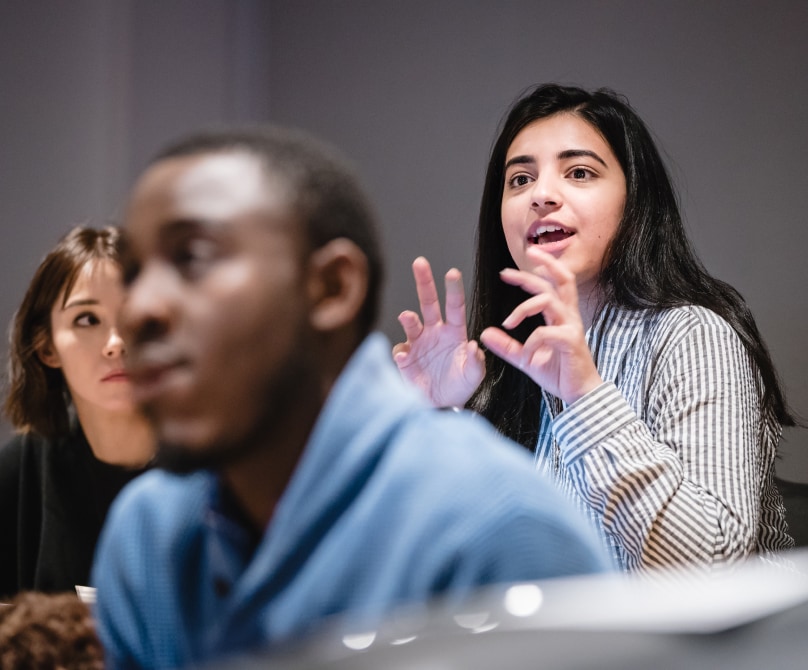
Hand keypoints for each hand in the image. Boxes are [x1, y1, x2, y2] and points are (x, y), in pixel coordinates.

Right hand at [393, 256, 485, 406]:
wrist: (441, 405)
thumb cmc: (460, 386)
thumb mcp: (474, 375)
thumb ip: (475, 361)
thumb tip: (473, 345)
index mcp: (454, 332)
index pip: (455, 306)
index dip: (453, 289)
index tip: (452, 272)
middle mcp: (435, 332)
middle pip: (428, 302)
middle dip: (424, 282)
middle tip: (420, 262)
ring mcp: (418, 343)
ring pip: (411, 323)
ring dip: (409, 318)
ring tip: (407, 317)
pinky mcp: (406, 358)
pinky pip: (401, 351)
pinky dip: (401, 353)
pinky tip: (405, 359)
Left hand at [479, 247, 601, 404]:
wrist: (579, 394)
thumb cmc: (559, 374)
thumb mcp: (525, 357)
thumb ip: (506, 345)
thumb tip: (486, 333)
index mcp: (561, 315)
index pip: (553, 284)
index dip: (539, 270)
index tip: (511, 269)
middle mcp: (568, 316)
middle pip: (560, 280)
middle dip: (540, 266)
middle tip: (507, 271)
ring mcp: (571, 326)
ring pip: (548, 300)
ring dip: (524, 308)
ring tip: (508, 322)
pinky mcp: (571, 341)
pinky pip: (545, 332)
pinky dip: (531, 341)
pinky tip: (526, 355)